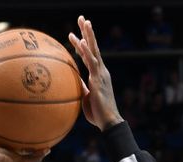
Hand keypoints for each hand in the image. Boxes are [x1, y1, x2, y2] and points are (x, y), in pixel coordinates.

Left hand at [68, 16, 122, 130]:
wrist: (108, 122)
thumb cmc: (97, 114)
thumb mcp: (86, 98)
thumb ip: (81, 87)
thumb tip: (74, 80)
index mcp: (98, 75)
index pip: (89, 56)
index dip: (82, 45)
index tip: (75, 35)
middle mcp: (101, 71)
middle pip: (93, 48)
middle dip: (87, 32)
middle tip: (82, 18)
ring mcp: (101, 74)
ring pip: (94, 50)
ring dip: (88, 35)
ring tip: (84, 21)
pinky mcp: (98, 79)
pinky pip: (91, 62)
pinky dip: (85, 50)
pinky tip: (79, 40)